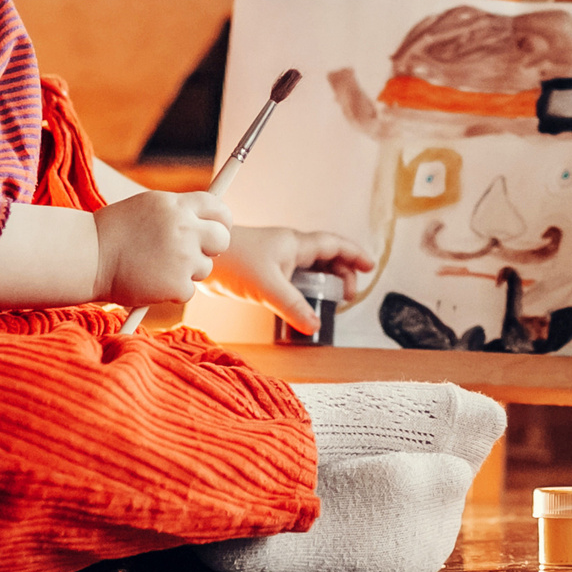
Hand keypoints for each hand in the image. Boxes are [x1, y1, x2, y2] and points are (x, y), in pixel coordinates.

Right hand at [93, 190, 231, 307]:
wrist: (88, 257)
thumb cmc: (111, 233)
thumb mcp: (147, 207)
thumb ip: (176, 212)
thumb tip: (204, 220)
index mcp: (176, 205)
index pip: (217, 207)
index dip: (221, 219)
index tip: (218, 227)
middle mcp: (185, 228)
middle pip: (221, 238)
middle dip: (212, 247)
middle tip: (195, 253)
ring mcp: (183, 257)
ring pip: (204, 267)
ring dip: (186, 271)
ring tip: (156, 267)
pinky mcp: (177, 284)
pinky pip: (188, 290)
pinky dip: (172, 291)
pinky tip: (150, 283)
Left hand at [206, 226, 374, 334]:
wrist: (201, 258)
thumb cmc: (233, 261)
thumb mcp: (268, 287)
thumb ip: (293, 307)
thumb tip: (315, 327)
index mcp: (295, 244)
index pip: (334, 245)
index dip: (354, 254)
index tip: (370, 266)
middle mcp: (289, 249)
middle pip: (326, 257)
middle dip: (342, 273)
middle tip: (348, 295)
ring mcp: (276, 259)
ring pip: (309, 268)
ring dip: (322, 282)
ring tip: (329, 301)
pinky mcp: (262, 272)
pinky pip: (292, 279)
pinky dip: (302, 290)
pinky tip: (300, 305)